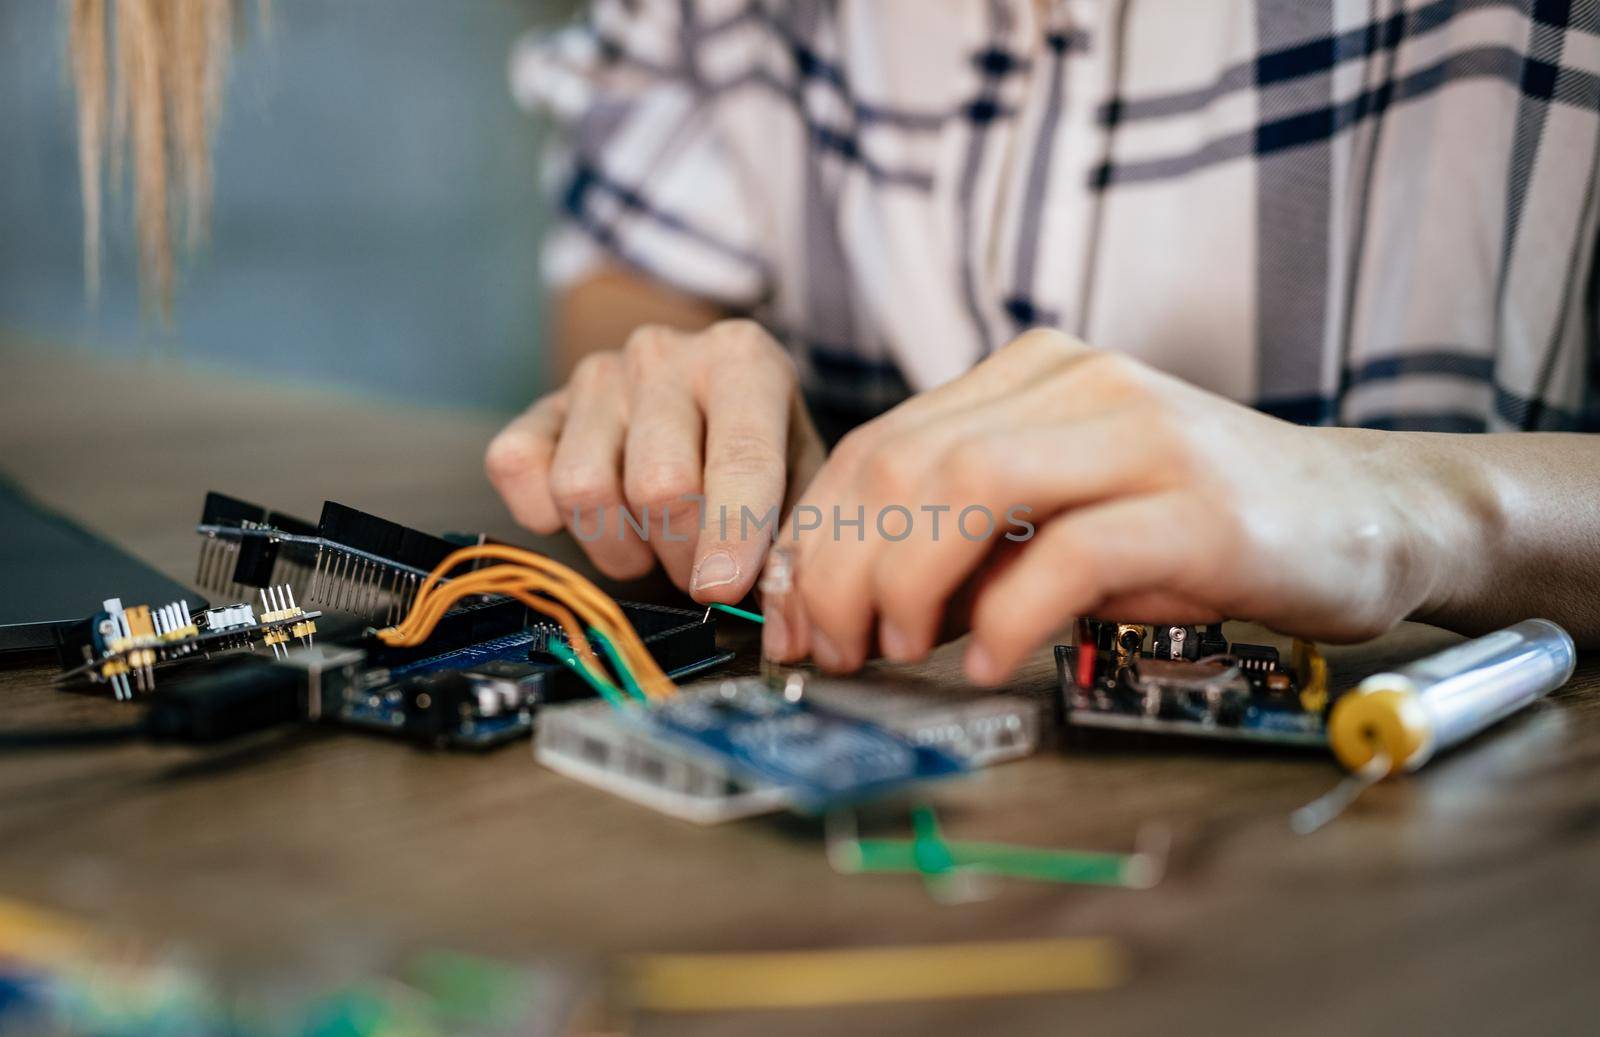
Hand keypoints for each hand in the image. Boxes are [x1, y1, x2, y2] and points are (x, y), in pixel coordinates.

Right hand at [487, 319, 824, 600]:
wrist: (698, 395)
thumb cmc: (756, 446)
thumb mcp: (802, 472)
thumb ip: (799, 528)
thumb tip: (779, 594)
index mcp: (742, 359)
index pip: (740, 455)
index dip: (731, 532)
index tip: (721, 588)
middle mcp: (663, 354)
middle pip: (659, 483)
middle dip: (681, 553)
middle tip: (697, 570)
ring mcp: (595, 377)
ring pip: (583, 488)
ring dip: (619, 546)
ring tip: (651, 546)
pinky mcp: (540, 406)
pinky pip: (516, 467)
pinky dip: (548, 516)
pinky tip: (598, 518)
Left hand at [762, 329, 1481, 682]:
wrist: (1361, 516)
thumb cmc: (1191, 525)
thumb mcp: (1062, 513)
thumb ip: (965, 534)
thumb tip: (844, 606)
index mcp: (1032, 374)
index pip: (878, 443)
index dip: (814, 538)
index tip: (792, 619)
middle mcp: (1079, 384)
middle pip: (904, 459)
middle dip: (839, 568)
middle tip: (833, 650)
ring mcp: (1142, 437)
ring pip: (967, 481)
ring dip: (905, 581)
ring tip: (899, 651)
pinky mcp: (1197, 511)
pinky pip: (1071, 556)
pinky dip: (1009, 616)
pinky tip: (989, 661)